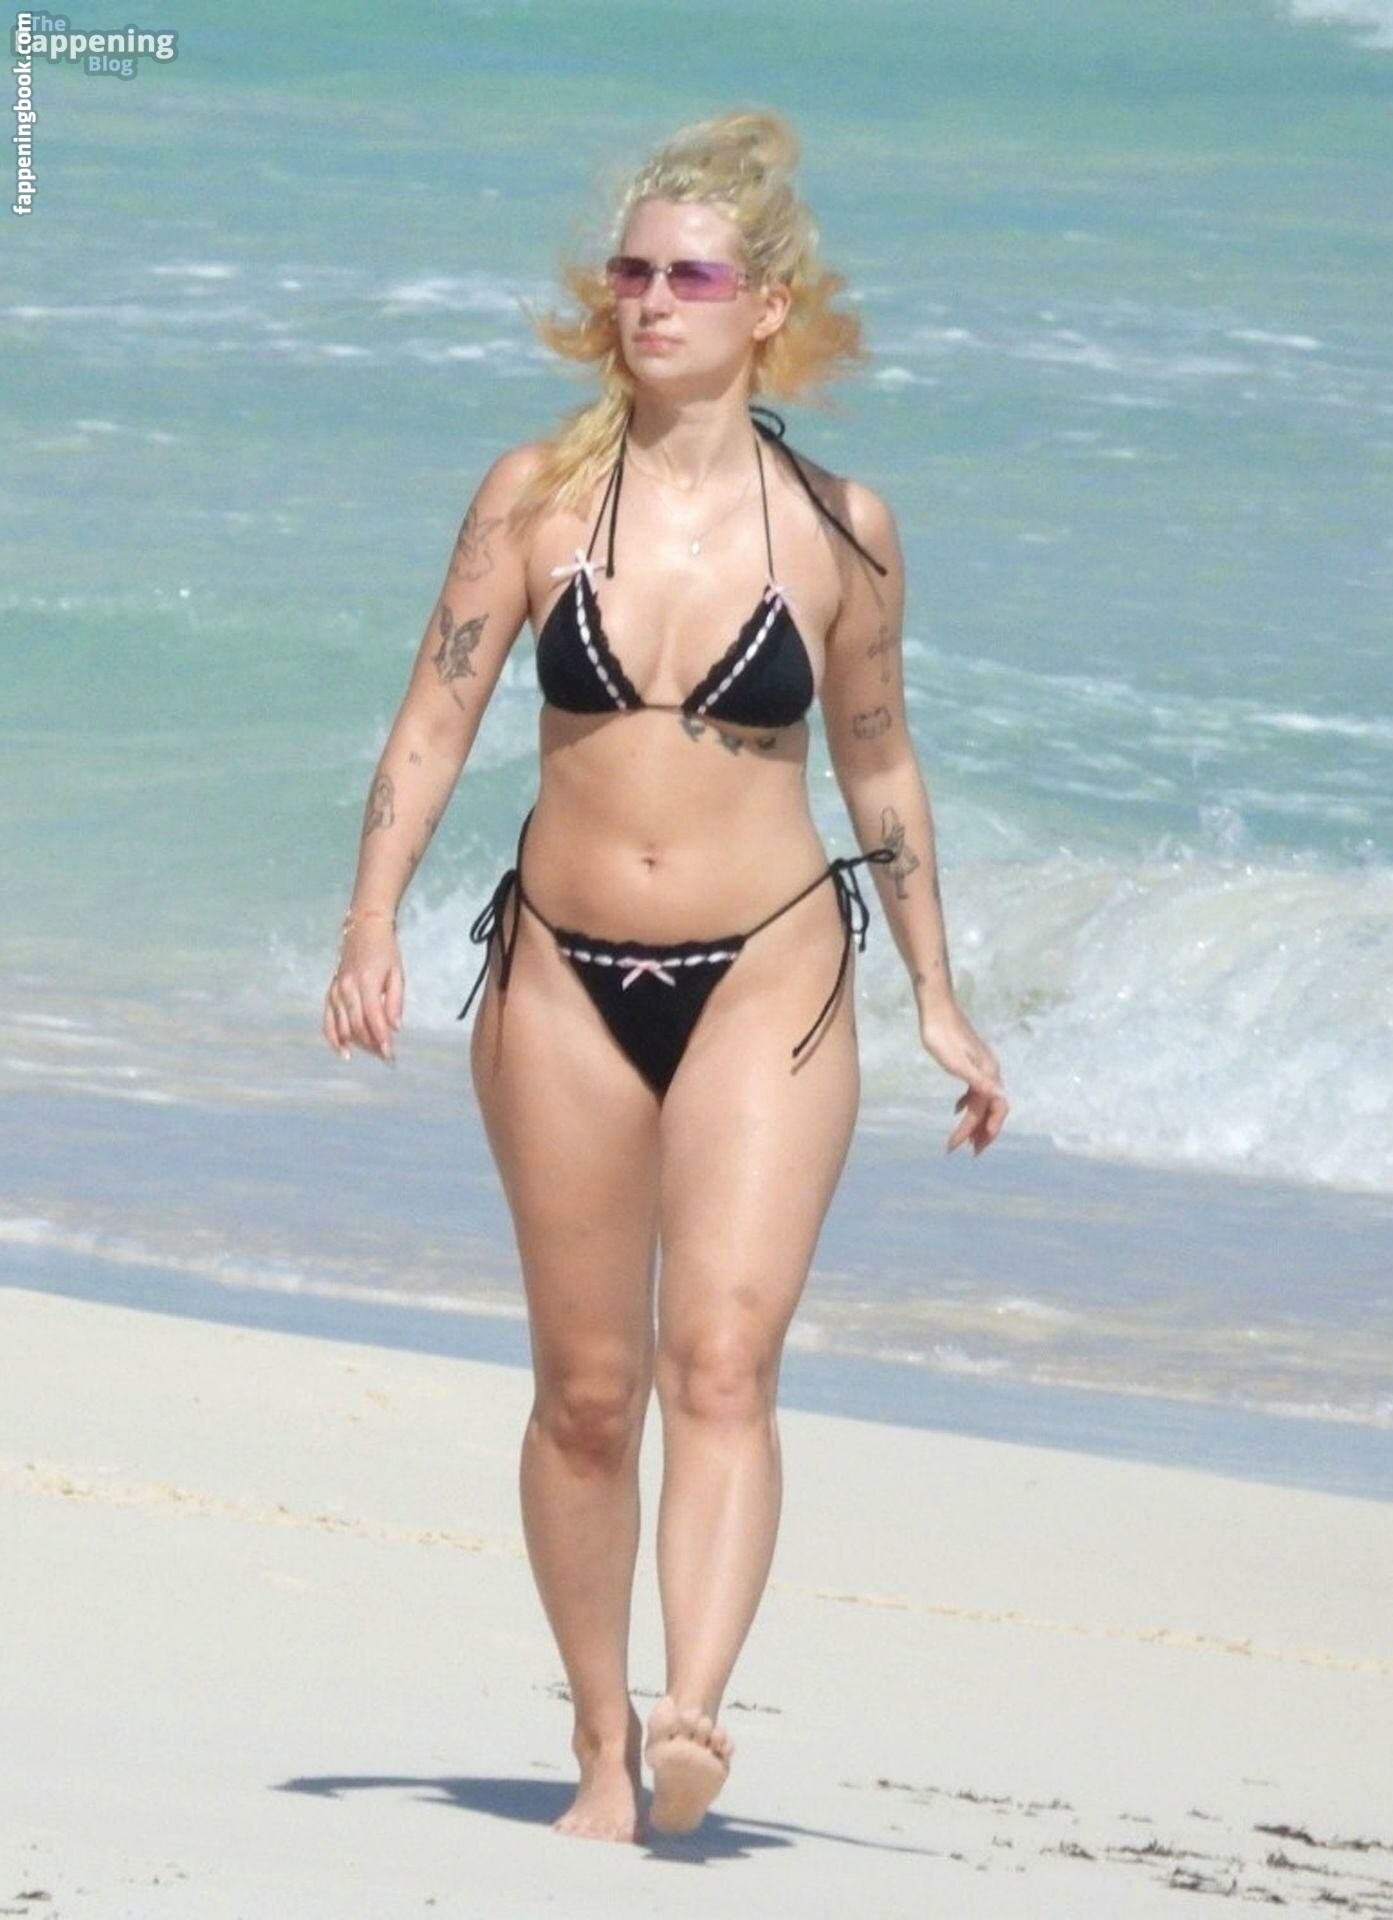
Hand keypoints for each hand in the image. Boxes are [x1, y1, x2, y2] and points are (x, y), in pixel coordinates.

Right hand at [323, 922, 402, 1064]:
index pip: (372, 1018)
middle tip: (386, 1057)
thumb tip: (395, 1028)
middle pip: (357, 1025)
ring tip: (372, 1054)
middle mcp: (347, 988)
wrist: (364, 927)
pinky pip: (328, 1019)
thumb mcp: (397, 973)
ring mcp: (335, 990)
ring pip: (342, 1026)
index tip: (390, 1054)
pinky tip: (343, 1051)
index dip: (381, 1038)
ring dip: (357, 1044)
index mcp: (366, 982)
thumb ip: (395, 1002)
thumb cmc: (385, 950)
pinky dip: (333, 1037)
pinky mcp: (330, 992)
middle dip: (371, 1044)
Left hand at [918, 998, 1008, 1156]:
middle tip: (971, 1152)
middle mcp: (990, 1071)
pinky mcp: (971, 1061)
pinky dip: (968, 1104)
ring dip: (976, 1121)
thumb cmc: (941, 1034)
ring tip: (965, 1138)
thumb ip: (976, 1079)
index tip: (968, 1149)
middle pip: (990, 1108)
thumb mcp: (955, 1060)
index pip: (990, 1109)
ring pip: (983, 1100)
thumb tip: (998, 1095)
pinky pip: (975, 1089)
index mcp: (988, 1073)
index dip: (981, 1131)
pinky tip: (956, 1109)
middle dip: (982, 1132)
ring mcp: (981, 1066)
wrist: (936, 1007)